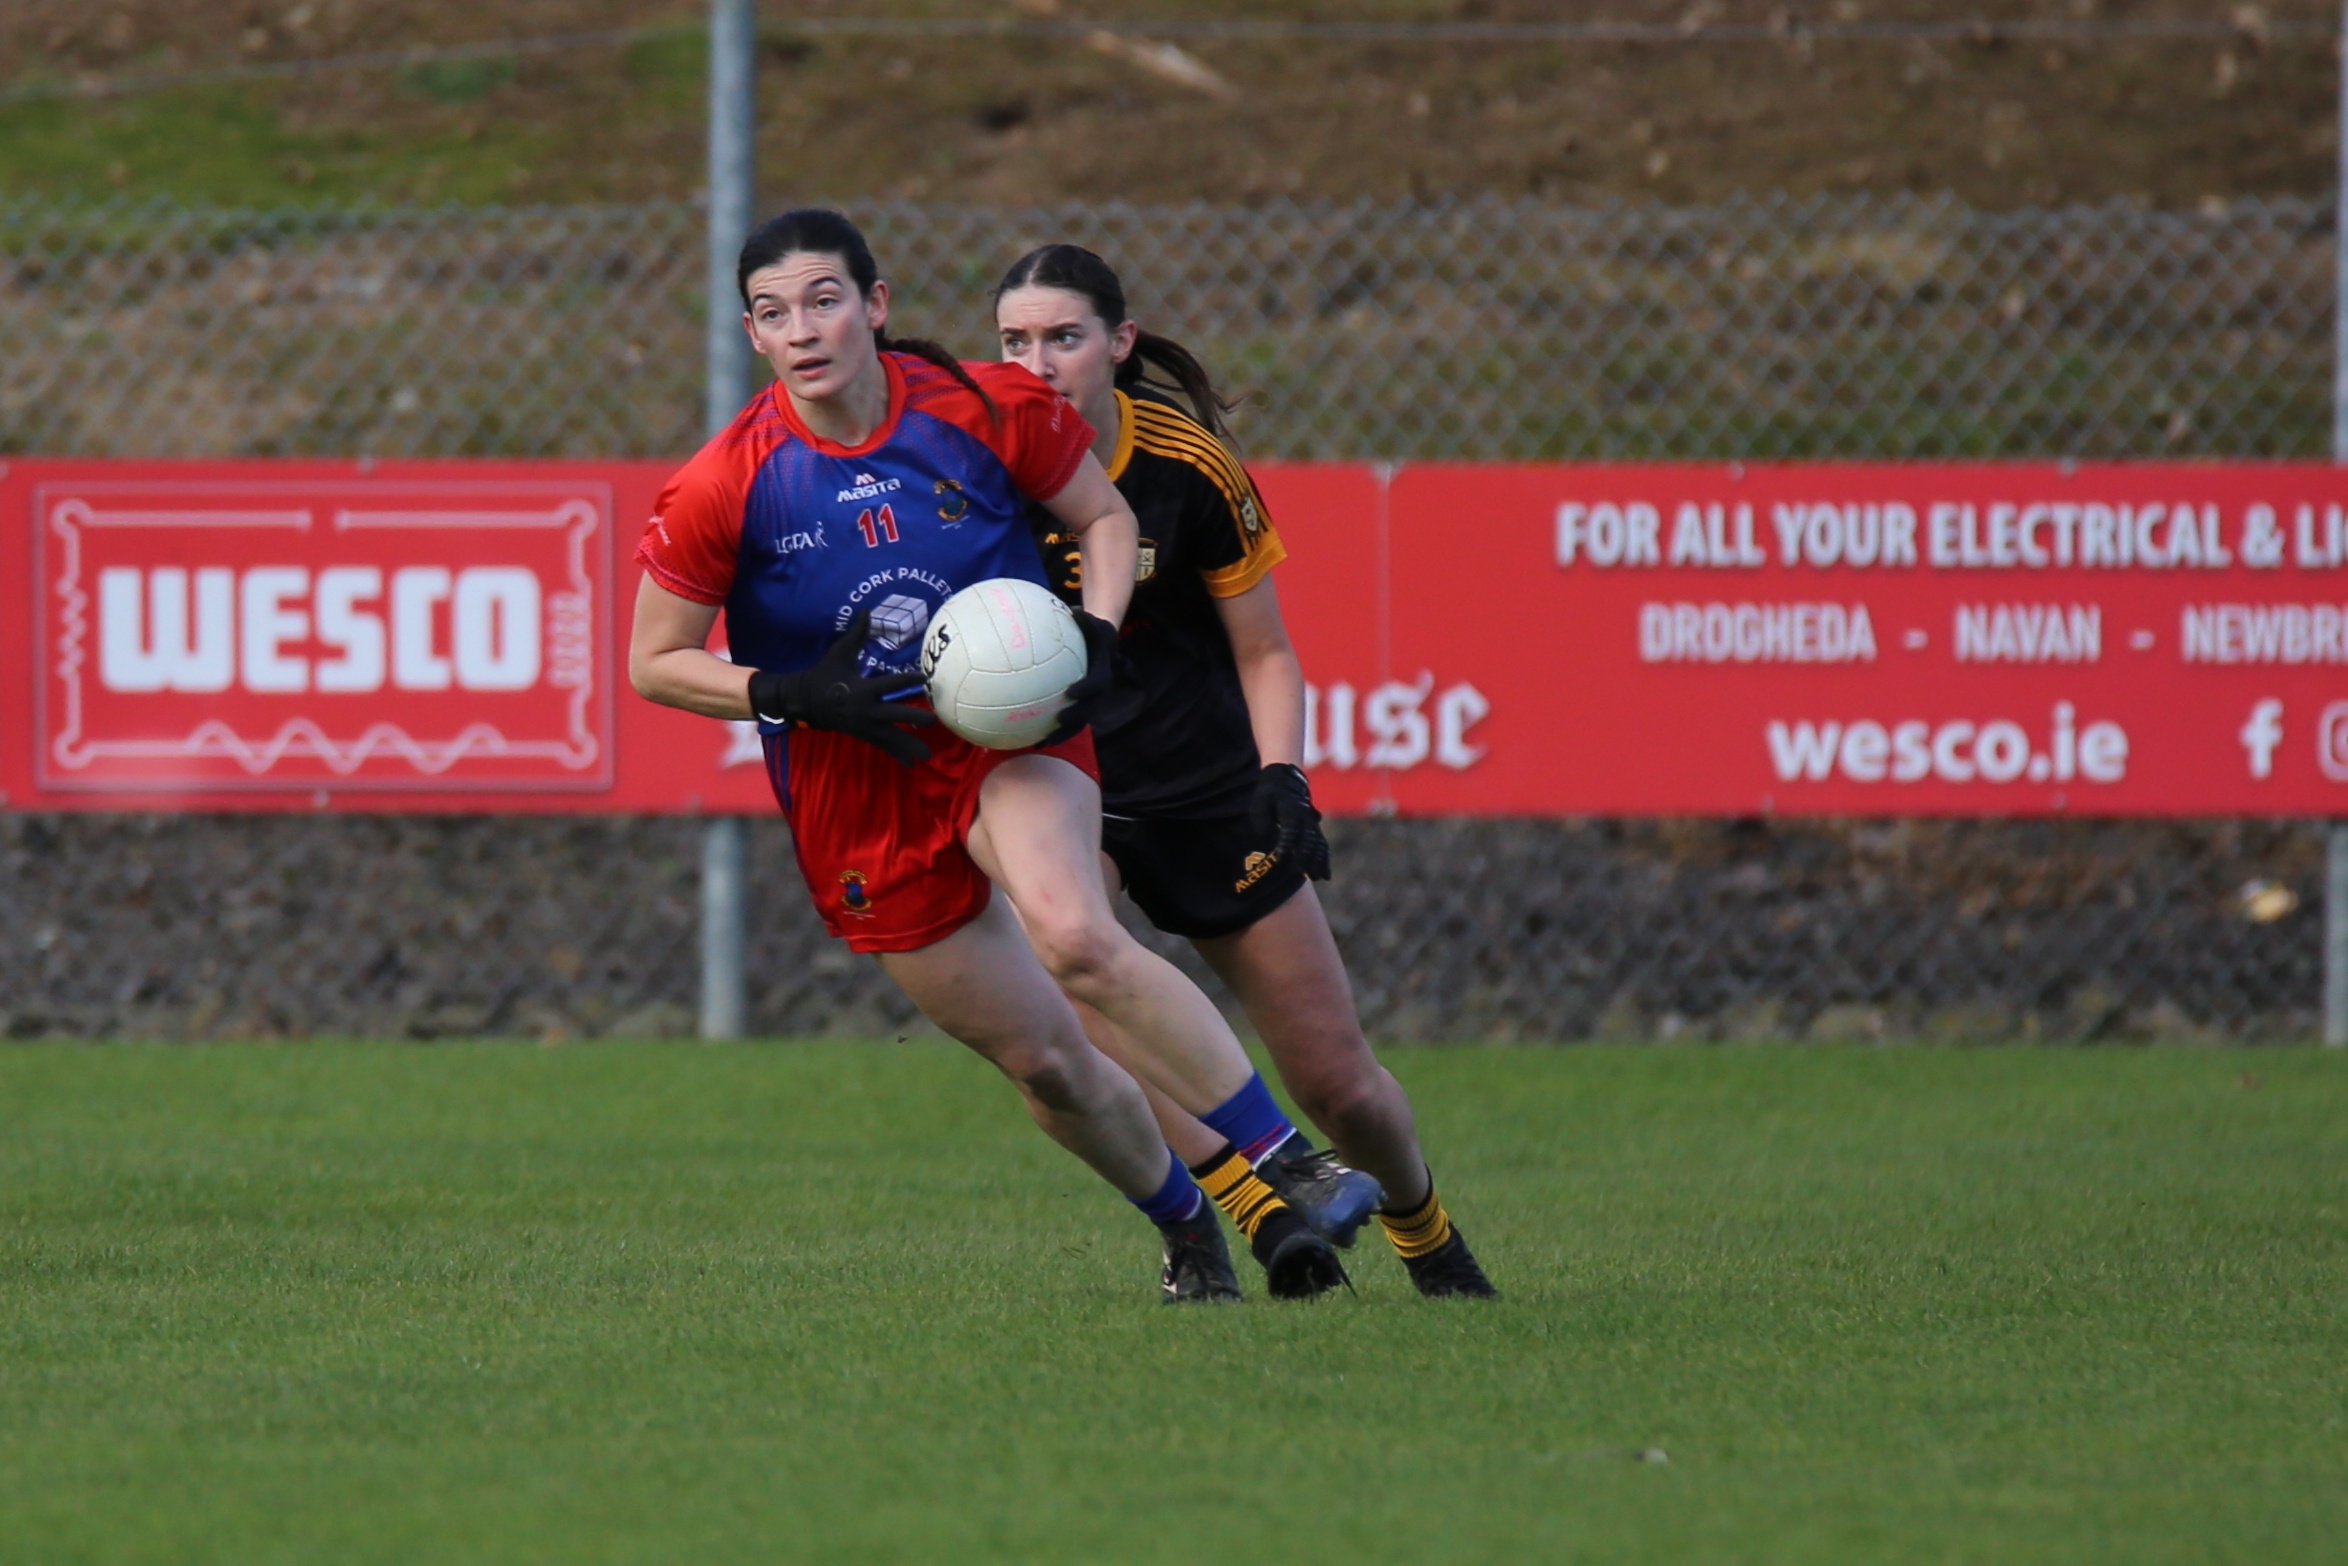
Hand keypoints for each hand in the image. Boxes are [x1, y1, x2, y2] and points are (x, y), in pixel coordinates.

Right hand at [747, 609, 936, 766]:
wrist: (803, 701)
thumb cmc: (824, 674)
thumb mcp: (839, 652)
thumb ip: (857, 634)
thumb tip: (867, 610)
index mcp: (862, 688)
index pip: (890, 683)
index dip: (909, 680)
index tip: (925, 678)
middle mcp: (866, 709)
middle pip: (895, 715)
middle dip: (914, 718)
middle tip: (933, 720)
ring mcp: (865, 725)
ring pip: (891, 737)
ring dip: (910, 745)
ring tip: (928, 755)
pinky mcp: (863, 734)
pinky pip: (883, 745)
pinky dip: (897, 754)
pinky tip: (912, 763)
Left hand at [1041, 609, 1122, 746]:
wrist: (1104, 643)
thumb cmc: (1092, 630)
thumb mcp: (1089, 621)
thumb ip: (1081, 618)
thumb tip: (1070, 610)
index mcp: (1103, 672)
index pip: (1097, 684)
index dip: (1086, 690)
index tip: (1071, 692)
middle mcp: (1099, 692)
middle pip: (1090, 711)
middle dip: (1075, 719)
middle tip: (1058, 721)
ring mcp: (1090, 702)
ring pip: (1078, 723)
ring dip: (1061, 735)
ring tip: (1041, 743)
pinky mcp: (1079, 707)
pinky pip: (1066, 721)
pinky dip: (1050, 731)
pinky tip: (1028, 738)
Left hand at [1250, 762, 1330, 880]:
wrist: (1286, 783)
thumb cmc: (1268, 796)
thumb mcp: (1260, 801)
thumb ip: (1262, 817)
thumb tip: (1266, 832)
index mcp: (1290, 810)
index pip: (1290, 830)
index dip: (1286, 845)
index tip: (1280, 860)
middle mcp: (1305, 817)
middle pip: (1308, 840)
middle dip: (1306, 857)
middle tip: (1301, 873)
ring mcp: (1312, 824)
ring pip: (1319, 844)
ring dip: (1318, 862)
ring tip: (1316, 878)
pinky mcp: (1315, 831)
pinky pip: (1323, 847)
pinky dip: (1325, 861)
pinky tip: (1326, 876)